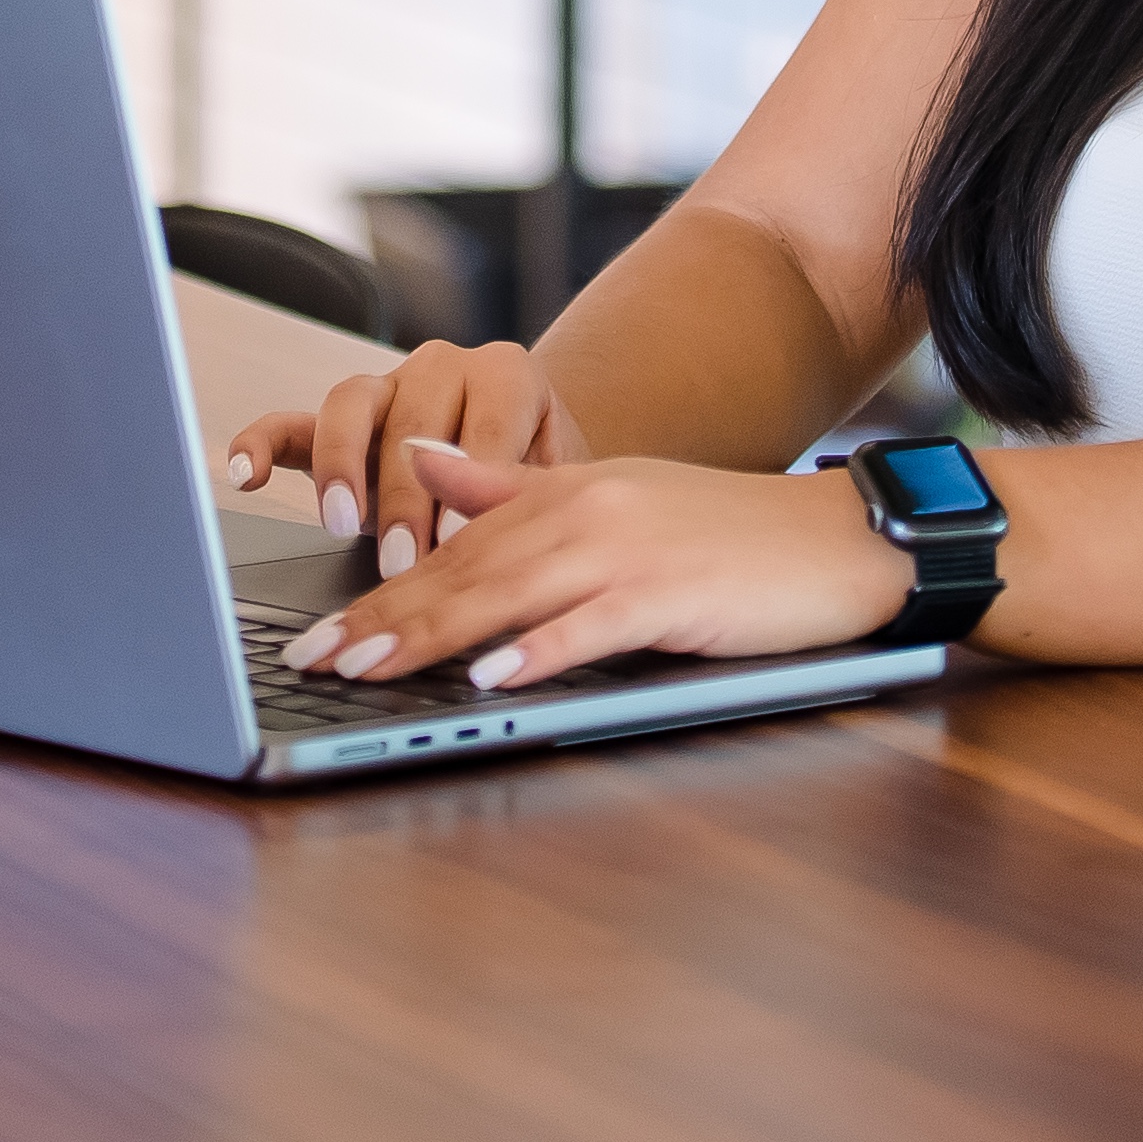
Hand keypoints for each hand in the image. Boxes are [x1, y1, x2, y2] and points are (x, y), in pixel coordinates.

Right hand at [223, 341, 594, 577]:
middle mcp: (441, 367)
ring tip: (338, 523)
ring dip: (342, 466)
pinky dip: (263, 442)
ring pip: (349, 403)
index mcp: (505, 374)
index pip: (488, 423)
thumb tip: (497, 541)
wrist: (525, 442)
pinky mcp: (336, 420)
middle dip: (406, 496)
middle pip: (415, 420)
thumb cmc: (538, 467)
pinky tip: (248, 475)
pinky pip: (291, 421)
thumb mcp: (552, 480)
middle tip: (401, 559)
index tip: (460, 542)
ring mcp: (385, 388)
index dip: (474, 484)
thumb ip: (525, 495)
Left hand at [273, 448, 915, 693]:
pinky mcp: (670, 592)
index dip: (378, 591)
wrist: (831, 537)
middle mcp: (586, 510)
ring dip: (431, 636)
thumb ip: (510, 488)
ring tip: (367, 672)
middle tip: (311, 662)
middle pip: (464, 570)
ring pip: (508, 593)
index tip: (314, 633)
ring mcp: (628, 550)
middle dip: (380, 620)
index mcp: (566, 491)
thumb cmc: (723, 535)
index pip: (453, 545)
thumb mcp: (611, 499)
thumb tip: (421, 463)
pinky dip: (538, 652)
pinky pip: (591, 623)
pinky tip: (492, 678)